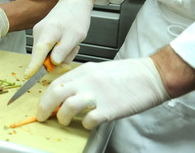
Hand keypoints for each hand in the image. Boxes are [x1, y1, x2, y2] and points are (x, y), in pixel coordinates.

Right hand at [25, 0, 92, 76]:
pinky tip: (67, 42)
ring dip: (60, 55)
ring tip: (72, 44)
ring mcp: (39, 34)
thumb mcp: (75, 35)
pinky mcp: (41, 36)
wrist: (73, 4)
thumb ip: (63, 50)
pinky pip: (48, 50)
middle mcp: (39, 33)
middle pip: (42, 56)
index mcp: (48, 32)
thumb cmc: (76, 18)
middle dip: (57, 61)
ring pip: (46, 54)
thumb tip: (53, 63)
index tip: (28, 76)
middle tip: (73, 50)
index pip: (39, 52)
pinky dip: (58, 51)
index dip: (34, 65)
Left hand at [39, 57, 168, 128]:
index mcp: (84, 71)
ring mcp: (98, 94)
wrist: (152, 75)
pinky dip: (85, 124)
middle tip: (43, 116)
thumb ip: (82, 79)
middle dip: (45, 107)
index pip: (56, 83)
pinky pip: (89, 119)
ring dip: (63, 117)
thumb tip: (67, 93)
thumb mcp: (99, 70)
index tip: (42, 106)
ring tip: (65, 121)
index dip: (45, 97)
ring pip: (68, 106)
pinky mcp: (110, 108)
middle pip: (56, 93)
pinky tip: (88, 123)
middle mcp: (88, 81)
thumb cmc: (128, 74)